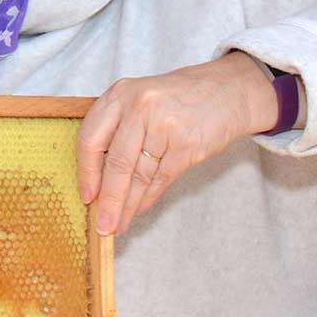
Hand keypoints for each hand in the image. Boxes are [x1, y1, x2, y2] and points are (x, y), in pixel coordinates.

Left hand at [76, 52, 278, 236]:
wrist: (230, 90)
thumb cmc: (179, 98)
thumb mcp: (140, 100)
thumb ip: (118, 131)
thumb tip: (99, 180)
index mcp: (120, 93)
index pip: (90, 139)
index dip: (85, 172)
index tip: (86, 196)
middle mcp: (139, 106)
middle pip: (115, 163)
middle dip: (108, 200)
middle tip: (103, 226)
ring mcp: (164, 125)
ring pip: (139, 175)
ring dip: (128, 205)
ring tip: (119, 225)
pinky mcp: (187, 144)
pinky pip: (161, 178)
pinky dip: (148, 198)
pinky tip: (139, 210)